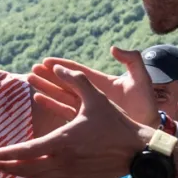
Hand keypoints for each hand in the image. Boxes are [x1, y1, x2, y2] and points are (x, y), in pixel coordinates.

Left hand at [0, 66, 150, 177]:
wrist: (139, 152)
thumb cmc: (117, 124)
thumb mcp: (97, 98)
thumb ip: (76, 81)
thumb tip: (59, 68)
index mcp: (62, 142)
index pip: (26, 151)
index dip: (6, 154)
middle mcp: (62, 160)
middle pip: (26, 167)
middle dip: (5, 166)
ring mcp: (68, 172)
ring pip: (35, 176)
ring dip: (17, 173)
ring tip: (1, 169)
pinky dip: (33, 176)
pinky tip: (25, 172)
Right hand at [30, 47, 157, 124]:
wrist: (147, 129)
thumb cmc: (146, 104)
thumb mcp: (141, 79)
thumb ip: (132, 60)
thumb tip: (114, 48)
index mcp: (101, 82)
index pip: (77, 72)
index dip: (62, 66)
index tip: (46, 61)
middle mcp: (90, 95)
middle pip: (64, 83)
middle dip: (48, 76)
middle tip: (32, 70)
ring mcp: (86, 109)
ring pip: (60, 96)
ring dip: (45, 88)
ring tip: (31, 82)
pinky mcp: (84, 122)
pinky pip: (63, 111)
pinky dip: (50, 105)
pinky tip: (39, 99)